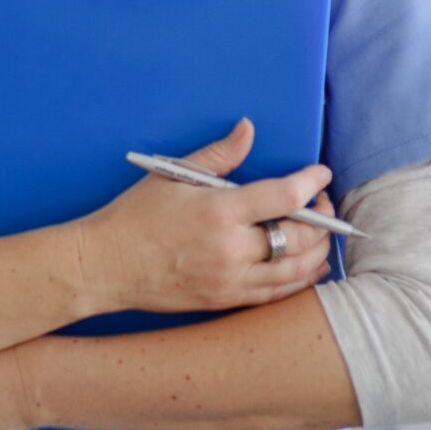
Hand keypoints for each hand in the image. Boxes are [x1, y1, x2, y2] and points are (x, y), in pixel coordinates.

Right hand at [71, 118, 334, 313]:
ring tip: (322, 234)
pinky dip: (301, 279)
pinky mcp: (227, 300)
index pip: (283, 197)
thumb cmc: (136, 216)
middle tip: (322, 202)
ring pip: (295, 270)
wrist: (108, 265)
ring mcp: (231, 280)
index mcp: (219, 212)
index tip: (321, 174)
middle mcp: (231, 249)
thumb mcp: (174, 176)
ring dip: (317, 250)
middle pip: (299, 236)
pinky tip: (309, 267)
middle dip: (321, 217)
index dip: (310, 183)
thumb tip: (248, 129)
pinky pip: (277, 294)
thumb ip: (218, 154)